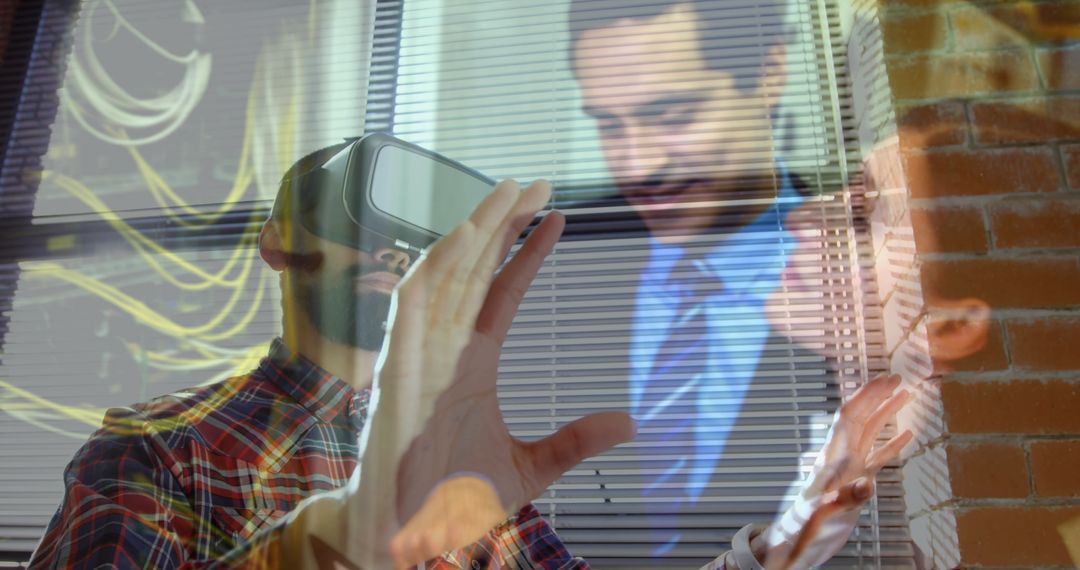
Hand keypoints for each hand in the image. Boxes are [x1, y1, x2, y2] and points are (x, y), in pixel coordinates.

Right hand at [351, 179, 635, 568]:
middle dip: (503, 223)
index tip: (557, 219)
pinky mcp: (398, 367)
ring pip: (447, 274)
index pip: (502, 292)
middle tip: (537, 181)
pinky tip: (464, 235)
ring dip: (475, 229)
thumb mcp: (531, 467)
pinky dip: (436, 267)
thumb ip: (575, 440)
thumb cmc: (452, 501)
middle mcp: (444, 348)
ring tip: (508, 191)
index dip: (526, 253)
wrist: (406, 535)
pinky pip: (413, 305)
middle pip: (475, 269)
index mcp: (471, 363)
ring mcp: (420, 353)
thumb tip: (630, 421)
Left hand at [763, 374, 912, 569]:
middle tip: (899, 378)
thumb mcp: (824, 514)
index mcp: (833, 458)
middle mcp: (841, 458)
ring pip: (871, 433)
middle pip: (861, 417)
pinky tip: (909, 437)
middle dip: (878, 396)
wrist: (794, 547)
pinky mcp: (856, 484)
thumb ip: (845, 498)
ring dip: (887, 414)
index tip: (886, 379)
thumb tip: (867, 483)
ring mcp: (849, 470)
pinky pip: (878, 457)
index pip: (850, 416)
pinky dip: (894, 445)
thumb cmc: (804, 530)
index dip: (866, 395)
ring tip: (906, 396)